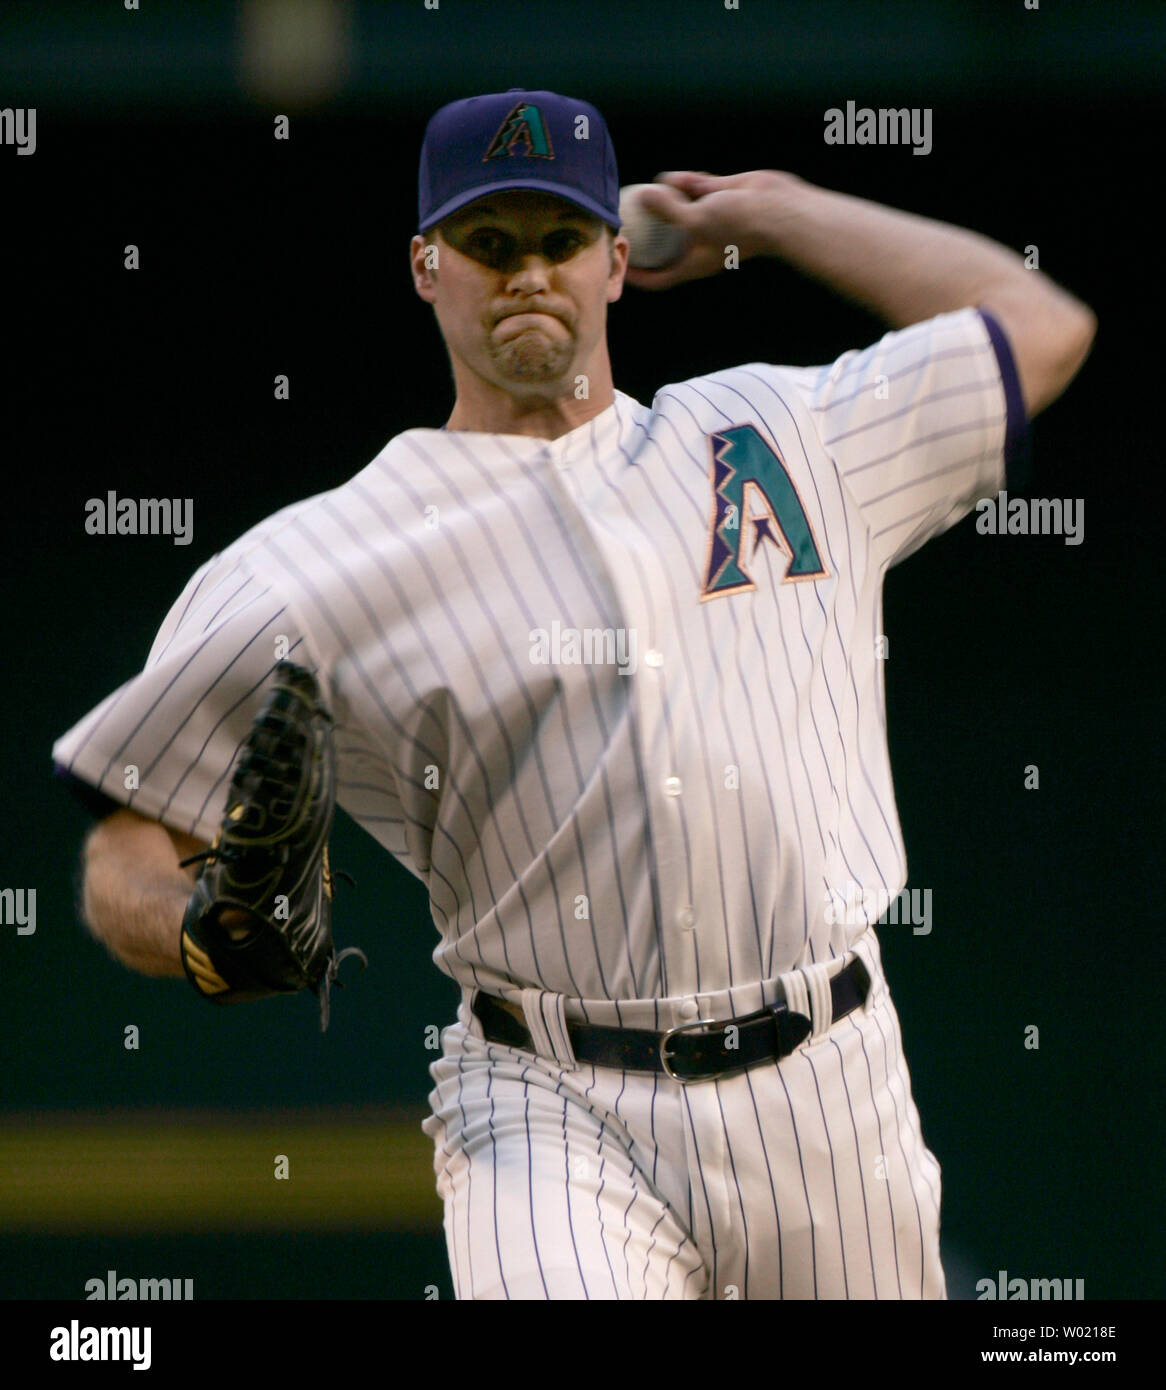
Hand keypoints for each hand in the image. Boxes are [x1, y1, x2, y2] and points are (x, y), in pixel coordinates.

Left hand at [622, 170, 799, 290]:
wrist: (777, 209)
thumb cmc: (739, 225)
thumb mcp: (696, 220)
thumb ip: (667, 210)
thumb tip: (642, 196)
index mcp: (693, 262)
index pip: (660, 277)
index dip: (638, 276)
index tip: (619, 268)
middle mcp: (700, 244)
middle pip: (666, 245)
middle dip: (647, 235)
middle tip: (625, 223)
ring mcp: (710, 221)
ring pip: (680, 213)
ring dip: (664, 202)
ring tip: (642, 192)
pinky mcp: (721, 199)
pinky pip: (696, 192)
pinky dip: (684, 184)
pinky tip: (671, 177)